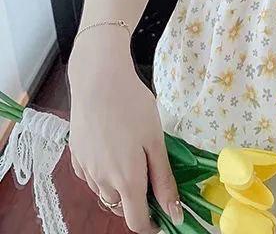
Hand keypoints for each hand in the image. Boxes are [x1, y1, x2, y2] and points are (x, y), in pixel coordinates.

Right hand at [67, 30, 182, 232]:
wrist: (98, 81)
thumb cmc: (133, 107)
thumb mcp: (156, 141)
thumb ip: (164, 180)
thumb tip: (174, 213)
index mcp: (126, 180)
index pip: (136, 221)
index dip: (152, 224)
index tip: (165, 215)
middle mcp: (102, 182)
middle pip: (121, 206)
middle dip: (138, 200)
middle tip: (153, 173)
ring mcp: (86, 170)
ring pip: (106, 192)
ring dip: (121, 186)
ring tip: (135, 156)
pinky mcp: (76, 157)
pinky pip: (93, 177)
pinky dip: (105, 173)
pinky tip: (114, 150)